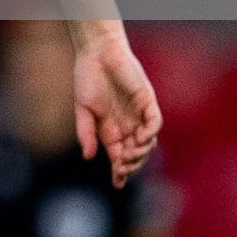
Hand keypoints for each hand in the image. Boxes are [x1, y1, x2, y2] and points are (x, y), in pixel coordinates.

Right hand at [74, 34, 161, 186]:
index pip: (118, 157)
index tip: (117, 184)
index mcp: (110, 130)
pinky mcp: (148, 102)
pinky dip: (150, 134)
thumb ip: (85, 133)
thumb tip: (88, 157)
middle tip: (121, 168)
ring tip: (129, 156)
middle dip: (129, 165)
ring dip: (140, 152)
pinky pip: (154, 123)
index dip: (119, 171)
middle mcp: (127, 125)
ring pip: (147, 142)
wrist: (97, 53)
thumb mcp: (82, 109)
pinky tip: (140, 139)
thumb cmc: (86, 78)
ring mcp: (139, 115)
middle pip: (134, 154)